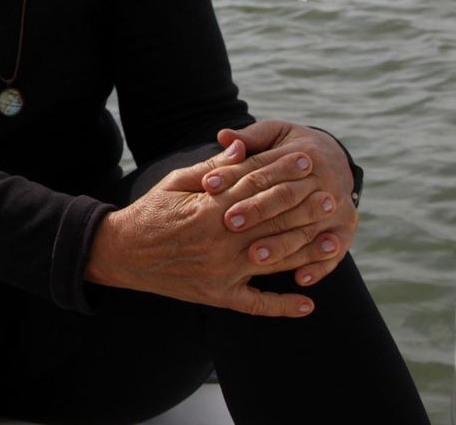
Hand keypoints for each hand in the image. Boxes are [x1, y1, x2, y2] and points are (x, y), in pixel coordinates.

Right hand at [84, 139, 336, 317]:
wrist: (122, 252)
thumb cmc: (151, 211)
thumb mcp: (177, 181)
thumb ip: (213, 167)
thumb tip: (241, 149)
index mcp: (210, 208)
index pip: (257, 186)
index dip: (284, 173)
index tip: (307, 162)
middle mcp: (221, 240)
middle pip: (274, 222)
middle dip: (305, 209)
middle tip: (332, 198)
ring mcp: (222, 271)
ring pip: (275, 261)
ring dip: (307, 252)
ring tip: (333, 241)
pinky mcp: (218, 295)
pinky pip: (257, 305)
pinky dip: (283, 306)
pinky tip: (308, 304)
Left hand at [202, 120, 360, 287]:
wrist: (335, 159)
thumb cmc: (290, 148)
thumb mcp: (274, 134)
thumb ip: (249, 138)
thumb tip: (224, 136)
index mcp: (303, 152)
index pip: (264, 166)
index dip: (234, 175)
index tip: (207, 185)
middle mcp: (325, 179)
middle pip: (286, 196)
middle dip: (258, 210)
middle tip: (229, 222)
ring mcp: (340, 205)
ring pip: (308, 227)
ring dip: (283, 244)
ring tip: (255, 256)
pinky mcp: (346, 227)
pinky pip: (335, 250)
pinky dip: (319, 266)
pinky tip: (298, 279)